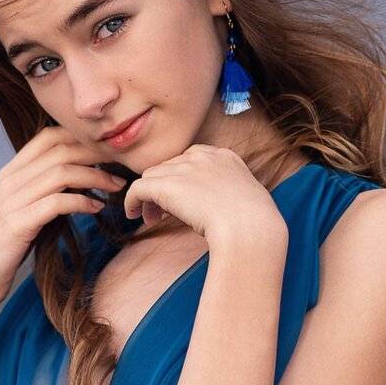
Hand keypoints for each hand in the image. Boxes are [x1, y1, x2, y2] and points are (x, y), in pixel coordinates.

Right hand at [0, 125, 125, 314]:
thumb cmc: (4, 245)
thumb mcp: (21, 209)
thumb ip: (42, 190)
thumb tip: (81, 179)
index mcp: (10, 172)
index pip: (48, 137)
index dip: (81, 138)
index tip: (108, 150)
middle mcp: (10, 180)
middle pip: (60, 150)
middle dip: (96, 154)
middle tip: (122, 164)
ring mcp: (12, 201)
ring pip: (62, 173)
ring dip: (96, 177)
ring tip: (117, 187)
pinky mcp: (17, 224)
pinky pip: (57, 202)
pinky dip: (82, 201)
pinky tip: (97, 208)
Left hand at [122, 145, 283, 245]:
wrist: (250, 228)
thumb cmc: (254, 223)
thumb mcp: (245, 199)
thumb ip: (226, 194)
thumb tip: (208, 206)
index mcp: (223, 156)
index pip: (190, 160)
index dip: (181, 179)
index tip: (182, 199)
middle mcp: (202, 156)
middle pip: (169, 167)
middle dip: (164, 188)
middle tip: (163, 213)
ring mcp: (183, 169)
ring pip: (152, 177)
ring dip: (150, 196)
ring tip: (152, 218)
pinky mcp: (166, 185)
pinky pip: (137, 189)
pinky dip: (132, 201)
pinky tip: (133, 215)